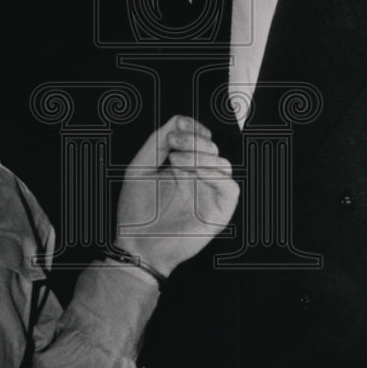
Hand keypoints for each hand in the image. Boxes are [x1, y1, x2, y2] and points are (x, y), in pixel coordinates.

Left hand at [114, 115, 238, 278]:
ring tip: (176, 160)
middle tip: (173, 143)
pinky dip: (215, 175)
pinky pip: (230, 187)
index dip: (192, 128)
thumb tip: (176, 122)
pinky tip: (194, 173)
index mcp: (182, 167)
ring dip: (201, 156)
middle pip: (211, 148)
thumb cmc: (136, 213)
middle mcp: (198, 179)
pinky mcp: (218, 212)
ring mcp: (209, 195)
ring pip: (223, 164)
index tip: (177, 128)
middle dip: (194, 140)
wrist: (137, 246)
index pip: (198, 138)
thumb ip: (156, 143)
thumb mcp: (139, 169)